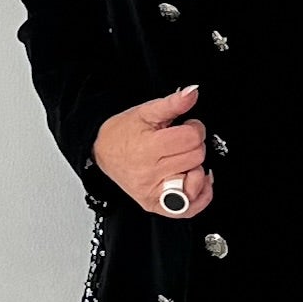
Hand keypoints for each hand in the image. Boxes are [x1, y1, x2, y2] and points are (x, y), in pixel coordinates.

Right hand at [92, 82, 214, 217]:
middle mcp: (149, 174)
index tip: (186, 127)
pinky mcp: (155, 206)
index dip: (194, 128)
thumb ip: (173, 102)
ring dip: (196, 168)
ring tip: (183, 160)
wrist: (102, 151)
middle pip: (195, 158)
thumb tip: (192, 92)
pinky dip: (200, 196)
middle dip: (194, 146)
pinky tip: (196, 180)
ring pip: (196, 182)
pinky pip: (188, 209)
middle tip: (181, 142)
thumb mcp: (146, 112)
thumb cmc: (124, 132)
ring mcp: (152, 193)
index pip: (190, 138)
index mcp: (147, 148)